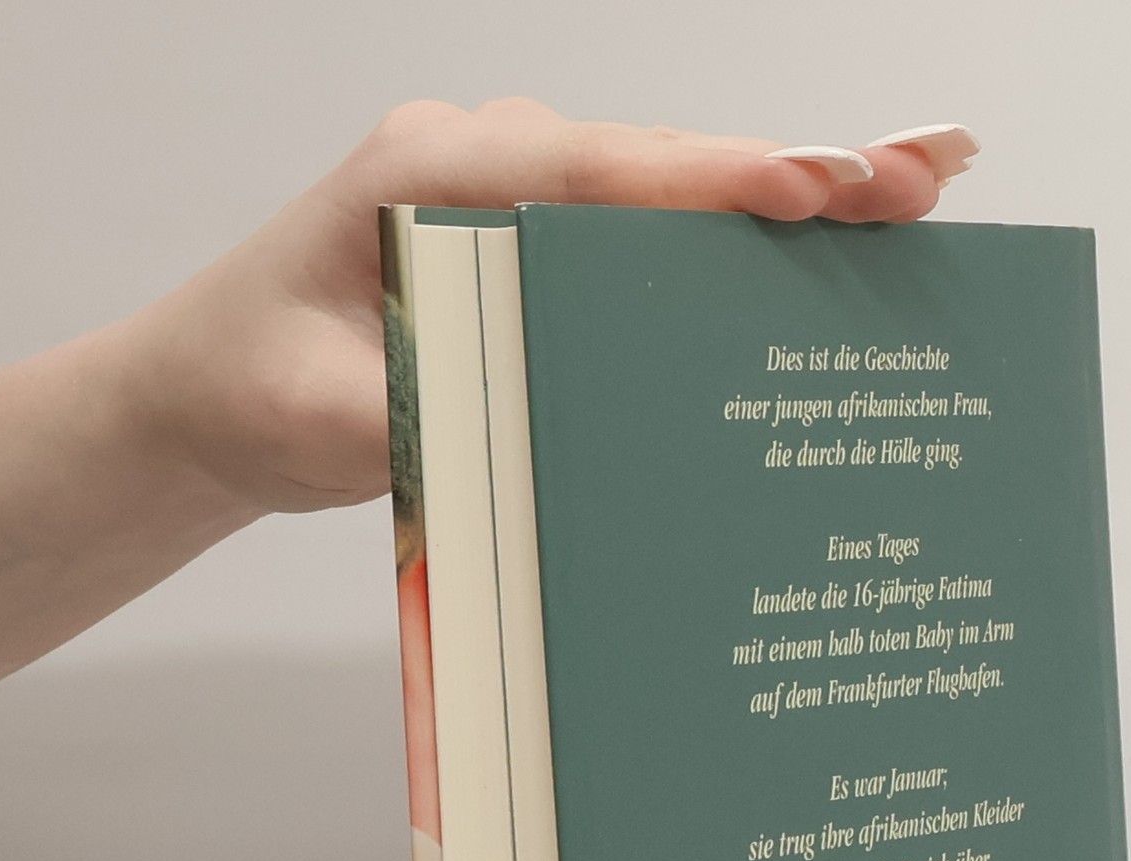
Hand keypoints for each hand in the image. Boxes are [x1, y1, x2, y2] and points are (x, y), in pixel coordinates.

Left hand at [123, 100, 976, 517]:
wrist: (201, 392)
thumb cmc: (253, 391)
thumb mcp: (335, 423)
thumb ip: (435, 416)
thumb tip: (559, 428)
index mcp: (435, 179)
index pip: (605, 176)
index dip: (721, 185)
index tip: (826, 188)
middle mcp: (485, 162)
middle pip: (663, 167)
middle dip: (798, 173)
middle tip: (929, 173)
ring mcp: (511, 193)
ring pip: (666, 191)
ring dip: (780, 199)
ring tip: (907, 202)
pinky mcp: (526, 238)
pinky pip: (640, 229)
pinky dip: (727, 239)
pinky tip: (813, 251)